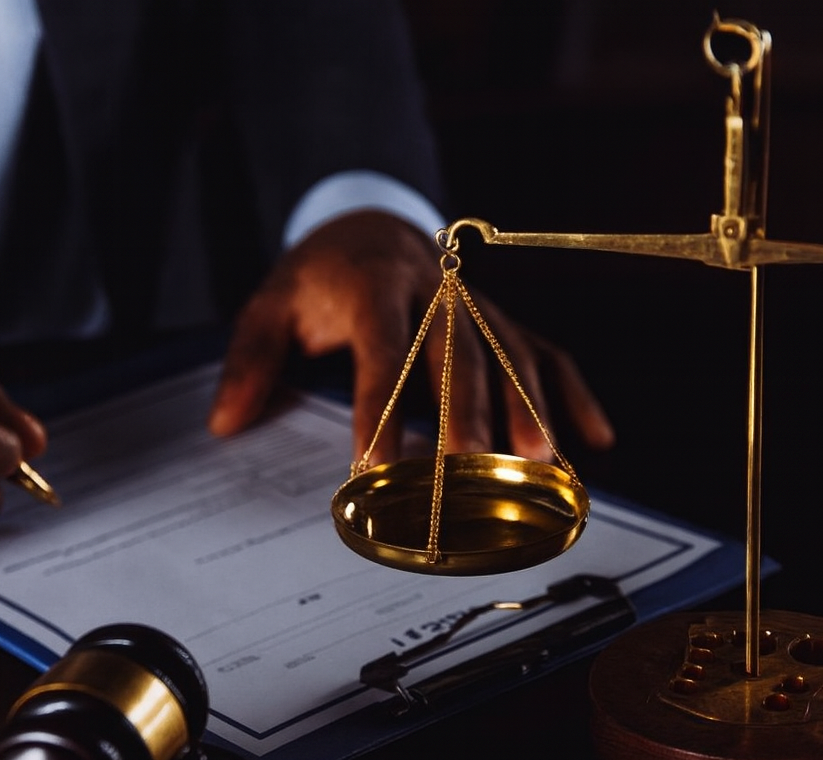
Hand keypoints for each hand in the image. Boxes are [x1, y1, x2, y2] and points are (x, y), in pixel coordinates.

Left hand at [208, 210, 614, 463]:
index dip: (379, 406)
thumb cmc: (320, 280)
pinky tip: (594, 442)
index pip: (381, 348)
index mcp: (374, 285)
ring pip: (512, 354)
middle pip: (459, 353)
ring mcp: (478, 307)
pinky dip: (575, 395)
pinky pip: (548, 354)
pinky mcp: (504, 321)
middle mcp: (437, 292)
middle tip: (467, 471)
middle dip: (466, 413)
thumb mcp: (271, 306)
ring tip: (542, 465)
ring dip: (530, 410)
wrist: (369, 225)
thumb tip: (227, 423)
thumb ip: (251, 359)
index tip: (373, 461)